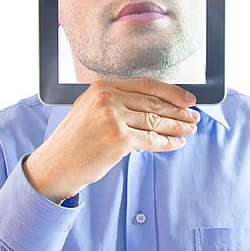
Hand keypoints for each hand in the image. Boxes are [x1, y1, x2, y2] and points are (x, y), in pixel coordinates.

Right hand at [23, 77, 199, 203]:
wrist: (56, 165)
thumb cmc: (75, 142)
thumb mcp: (91, 111)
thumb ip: (117, 103)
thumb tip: (154, 105)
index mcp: (102, 86)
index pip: (146, 85)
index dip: (171, 92)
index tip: (188, 99)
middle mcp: (107, 98)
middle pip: (153, 103)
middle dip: (178, 112)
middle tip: (194, 117)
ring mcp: (112, 118)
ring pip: (155, 121)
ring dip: (177, 127)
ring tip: (189, 130)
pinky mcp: (118, 139)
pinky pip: (151, 139)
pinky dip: (167, 142)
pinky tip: (177, 143)